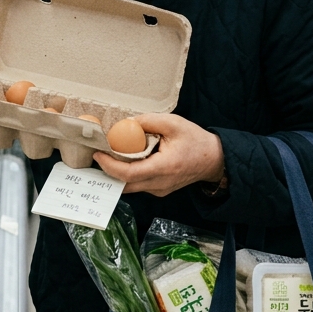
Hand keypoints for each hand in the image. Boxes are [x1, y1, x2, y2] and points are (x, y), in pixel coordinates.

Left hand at [92, 113, 223, 196]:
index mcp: (163, 168)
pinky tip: (127, 160)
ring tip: (111, 155)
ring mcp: (159, 190)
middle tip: (99, 153)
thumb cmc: (195, 141)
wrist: (213, 160)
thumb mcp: (173, 123)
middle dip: (108, 170)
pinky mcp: (159, 190)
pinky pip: (138, 185)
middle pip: (124, 184)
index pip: (128, 174)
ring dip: (118, 173)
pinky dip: (128, 174)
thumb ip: (148, 121)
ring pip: (130, 186)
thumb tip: (126, 124)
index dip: (109, 165)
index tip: (98, 153)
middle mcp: (159, 184)